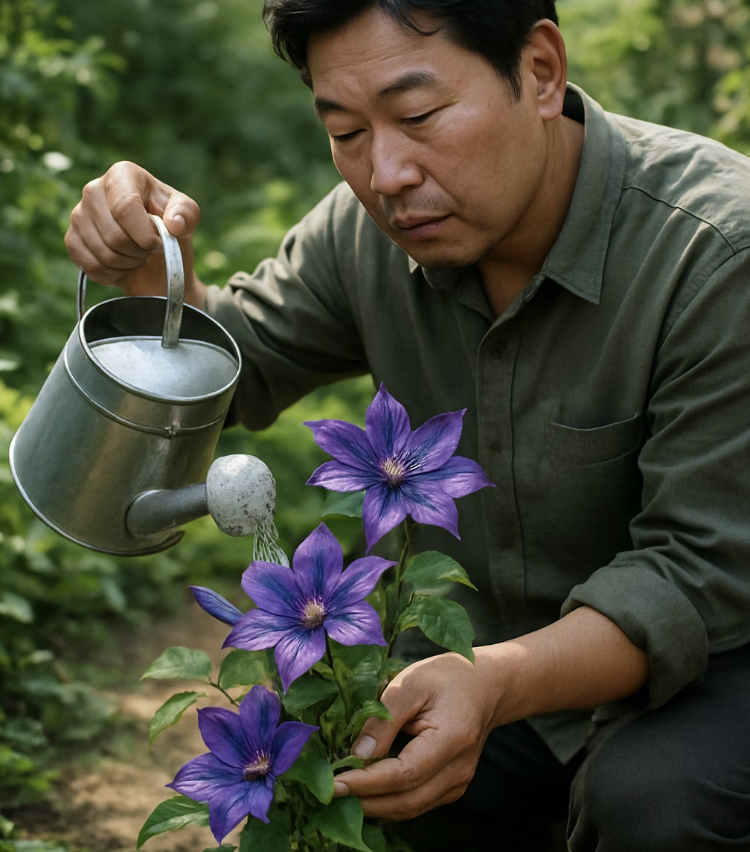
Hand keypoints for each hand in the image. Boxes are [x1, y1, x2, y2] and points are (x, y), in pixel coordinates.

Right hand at [65, 161, 206, 306]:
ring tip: (137, 256)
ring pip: (104, 254)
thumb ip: (186, 214)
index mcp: (123, 174)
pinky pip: (90, 266)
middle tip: (148, 250)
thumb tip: (174, 224)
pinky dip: (112, 274)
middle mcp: (94, 189)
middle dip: (139, 252)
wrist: (154, 254)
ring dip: (128, 264)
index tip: (158, 243)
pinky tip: (122, 266)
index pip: (125, 206)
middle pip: (114, 235)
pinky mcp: (71, 239)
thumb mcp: (186, 217)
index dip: (145, 234)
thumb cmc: (169, 227)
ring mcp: (78, 214)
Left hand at [332, 652, 498, 820]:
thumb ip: (384, 718)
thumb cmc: (447, 677)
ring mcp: (458, 782)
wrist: (486, 685)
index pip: (404, 775)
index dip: (367, 783)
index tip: (334, 784)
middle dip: (365, 802)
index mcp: (452, 739)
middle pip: (407, 801)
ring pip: (410, 808)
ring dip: (374, 807)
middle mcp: (459, 769)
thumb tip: (357, 755)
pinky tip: (365, 791)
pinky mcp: (451, 786)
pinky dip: (389, 801)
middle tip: (328, 795)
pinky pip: (417, 802)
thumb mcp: (411, 684)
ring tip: (341, 796)